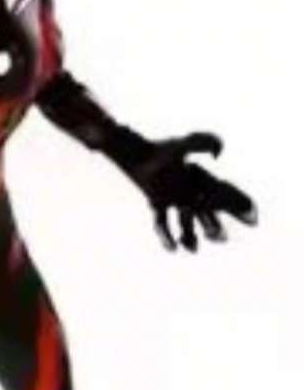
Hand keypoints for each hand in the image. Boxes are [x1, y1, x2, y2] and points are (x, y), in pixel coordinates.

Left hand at [131, 132, 256, 251]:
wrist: (137, 152)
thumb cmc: (161, 148)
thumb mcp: (185, 143)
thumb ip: (205, 141)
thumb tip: (218, 155)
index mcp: (202, 180)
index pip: (226, 197)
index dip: (241, 208)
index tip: (253, 220)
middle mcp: (190, 191)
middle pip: (208, 215)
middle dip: (215, 228)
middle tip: (220, 237)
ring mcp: (174, 199)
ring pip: (186, 224)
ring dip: (190, 237)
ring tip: (193, 247)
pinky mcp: (158, 203)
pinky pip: (163, 223)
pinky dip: (166, 236)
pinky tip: (172, 248)